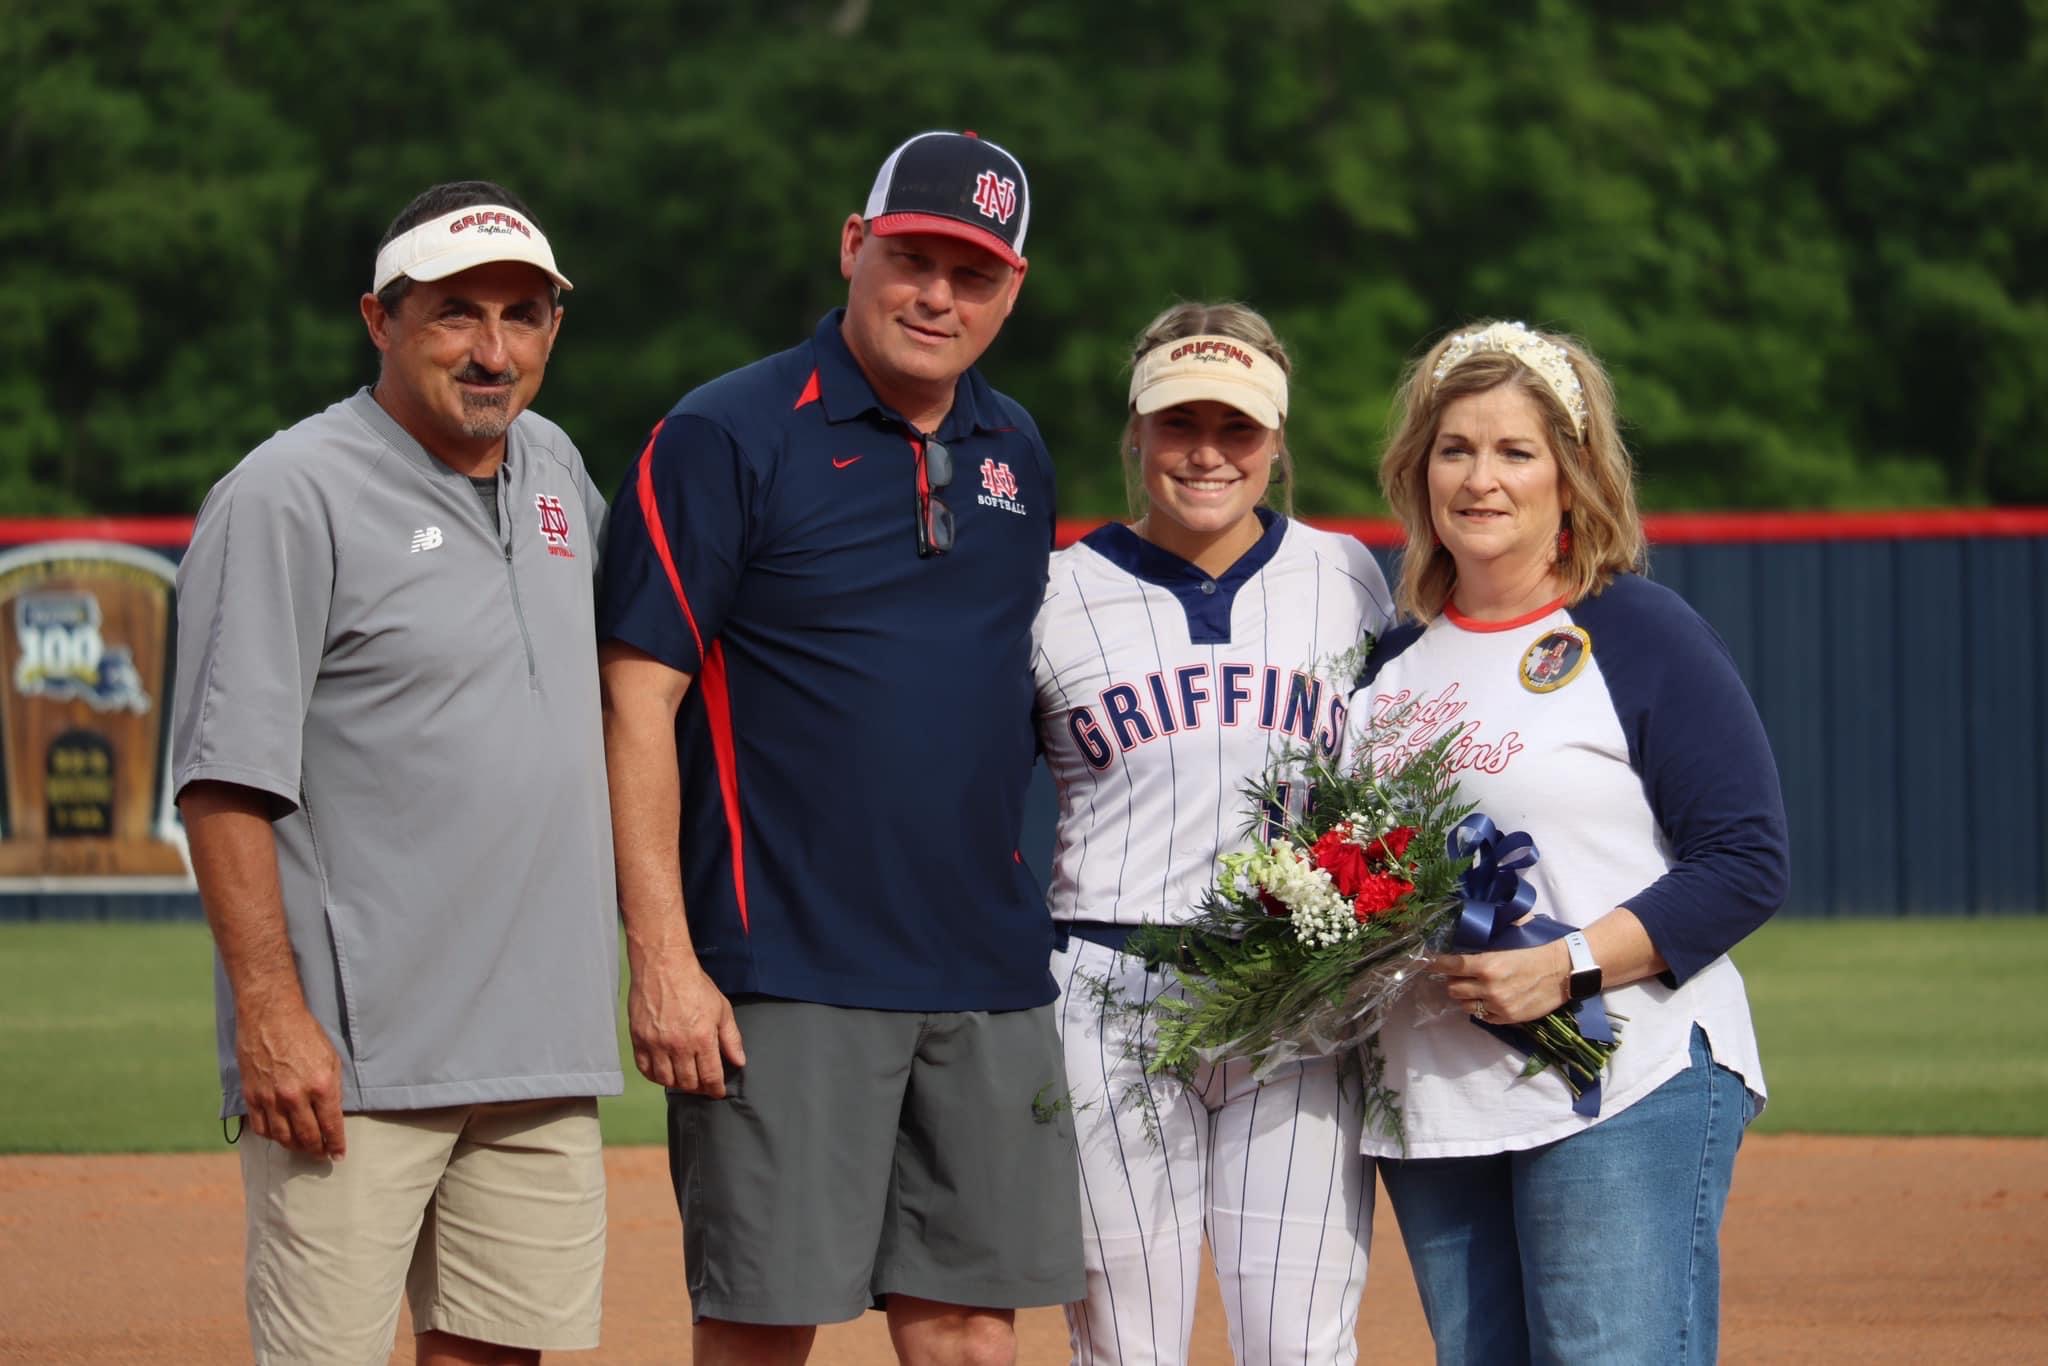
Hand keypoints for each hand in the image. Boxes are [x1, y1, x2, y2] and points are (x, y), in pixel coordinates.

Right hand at [236, 999, 345, 1157]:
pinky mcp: (252, 1096)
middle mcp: (295, 1097)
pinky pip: (261, 1128)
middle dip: (317, 1150)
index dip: (336, 1145)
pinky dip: (272, 1136)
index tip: (339, 1155)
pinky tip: (280, 1135)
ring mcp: (271, 1098)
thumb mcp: (332, 1059)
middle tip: (322, 1154)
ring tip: (303, 1147)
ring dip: (295, 1147)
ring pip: (283, 1138)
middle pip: (307, 1138)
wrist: (271, 1017)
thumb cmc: (306, 1034)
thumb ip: (332, 1089)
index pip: (331, 1127)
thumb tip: (333, 1115)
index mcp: (321, 1086)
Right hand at [628, 953, 745, 1096]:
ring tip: (684, 1079)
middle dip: (698, 1088)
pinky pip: (644, 1069)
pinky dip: (654, 1076)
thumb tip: (739, 1061)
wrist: (663, 966)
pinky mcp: (638, 1040)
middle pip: (688, 1082)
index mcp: (702, 1038)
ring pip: (666, 1080)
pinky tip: (663, 1072)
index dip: (715, 1089)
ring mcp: (656, 1044)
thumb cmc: (694, 985)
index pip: (710, 1076)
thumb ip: (731, 1038)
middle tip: (702, 1085)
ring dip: (677, 1084)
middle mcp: (678, 1046)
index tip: (717, 1092)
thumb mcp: (722, 1009)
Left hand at [1431, 939, 1571, 1025]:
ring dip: (1464, 997)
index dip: (1435, 964)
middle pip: (1452, 988)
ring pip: (1464, 1004)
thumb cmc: (1533, 954)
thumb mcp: (1505, 948)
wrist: (1561, 972)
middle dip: (1452, 982)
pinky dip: (1480, 1008)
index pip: (1450, 966)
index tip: (1426, 963)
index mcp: (1487, 964)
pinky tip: (1486, 1000)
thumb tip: (1459, 950)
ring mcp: (1496, 1005)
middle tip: (1458, 976)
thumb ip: (1481, 954)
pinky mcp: (1506, 1018)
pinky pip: (1481, 1016)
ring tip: (1473, 989)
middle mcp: (1488, 986)